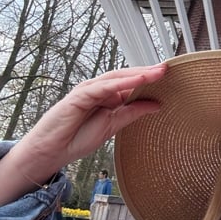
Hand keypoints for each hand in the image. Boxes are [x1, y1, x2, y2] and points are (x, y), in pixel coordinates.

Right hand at [0, 64, 165, 205]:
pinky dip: (122, 82)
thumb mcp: (113, 126)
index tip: (169, 76)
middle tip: (168, 68)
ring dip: (138, 73)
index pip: (132, 83)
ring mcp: (89, 90)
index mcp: (108, 96)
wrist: (51, 152)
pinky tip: (138, 80)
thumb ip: (133, 113)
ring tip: (158, 71)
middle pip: (127, 76)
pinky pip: (104, 86)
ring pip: (117, 77)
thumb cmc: (77, 139)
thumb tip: (157, 105)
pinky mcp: (80, 95)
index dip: (150, 79)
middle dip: (148, 72)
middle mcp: (99, 90)